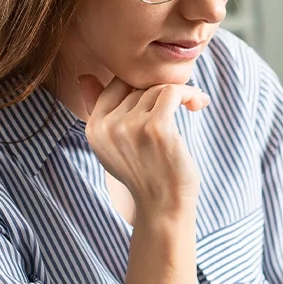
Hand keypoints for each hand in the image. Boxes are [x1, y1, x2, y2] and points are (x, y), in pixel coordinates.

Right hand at [78, 75, 210, 218]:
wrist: (164, 207)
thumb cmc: (145, 174)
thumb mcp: (114, 145)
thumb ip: (98, 110)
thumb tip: (84, 75)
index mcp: (94, 128)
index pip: (114, 84)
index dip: (141, 84)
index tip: (161, 94)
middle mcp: (108, 126)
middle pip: (137, 85)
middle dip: (163, 87)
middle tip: (186, 96)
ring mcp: (131, 127)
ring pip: (156, 88)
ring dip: (181, 91)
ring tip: (195, 102)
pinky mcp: (156, 128)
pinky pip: (172, 92)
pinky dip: (188, 93)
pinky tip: (198, 103)